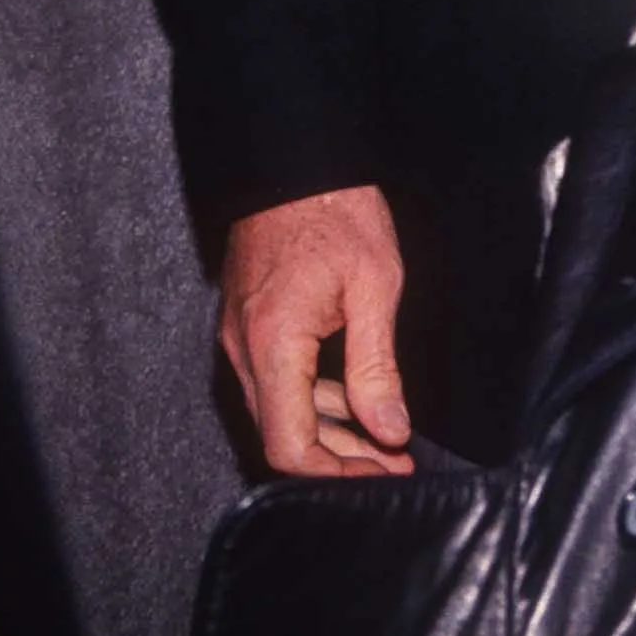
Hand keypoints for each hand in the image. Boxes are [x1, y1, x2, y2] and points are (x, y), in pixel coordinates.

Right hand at [219, 185, 413, 478]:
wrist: (295, 161)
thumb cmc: (336, 211)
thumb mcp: (374, 286)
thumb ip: (377, 366)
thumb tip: (391, 431)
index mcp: (272, 344)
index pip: (288, 446)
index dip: (337, 474)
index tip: (384, 473)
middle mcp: (244, 348)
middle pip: (283, 434)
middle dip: (340, 458)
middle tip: (395, 463)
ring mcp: (241, 336)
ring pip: (280, 409)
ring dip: (331, 430)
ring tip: (386, 438)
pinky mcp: (249, 324)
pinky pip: (277, 379)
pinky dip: (315, 399)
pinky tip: (356, 399)